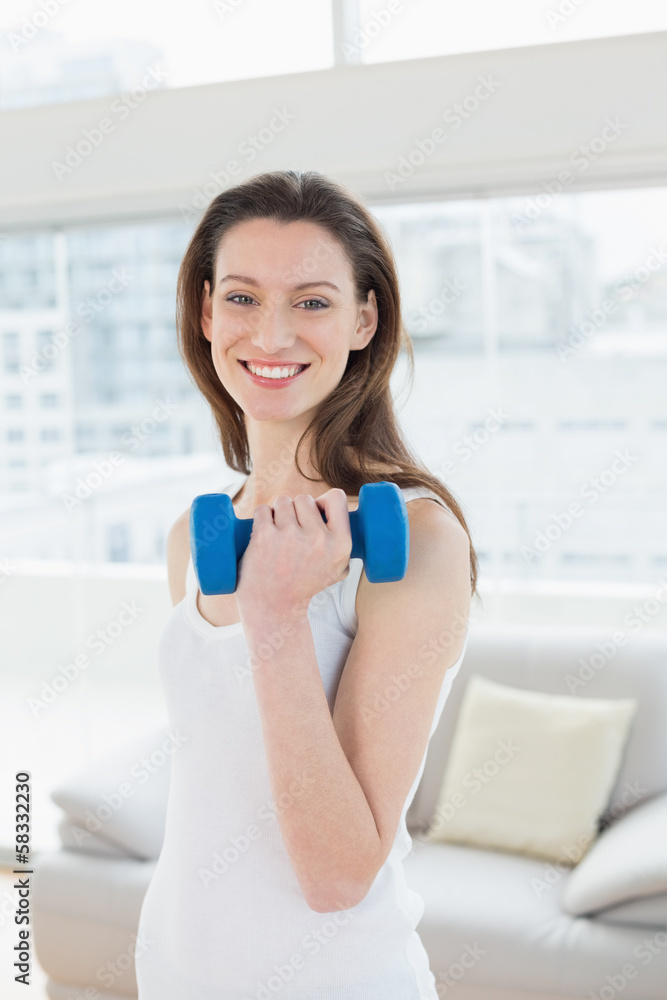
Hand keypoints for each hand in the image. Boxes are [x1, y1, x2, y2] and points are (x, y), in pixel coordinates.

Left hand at [235, 488, 351, 627]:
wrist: (275, 608)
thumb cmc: (305, 585)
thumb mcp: (337, 568)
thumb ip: (343, 541)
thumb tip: (344, 509)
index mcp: (341, 545)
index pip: (337, 498)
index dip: (323, 501)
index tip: (315, 512)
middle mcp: (318, 539)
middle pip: (305, 499)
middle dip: (296, 510)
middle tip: (291, 532)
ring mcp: (290, 536)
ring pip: (283, 501)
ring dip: (278, 513)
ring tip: (278, 534)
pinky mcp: (264, 536)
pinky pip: (262, 509)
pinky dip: (261, 517)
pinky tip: (264, 534)